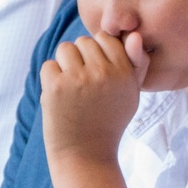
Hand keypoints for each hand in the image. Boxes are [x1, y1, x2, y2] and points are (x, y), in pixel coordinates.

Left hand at [40, 31, 146, 166]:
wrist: (86, 153)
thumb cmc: (110, 120)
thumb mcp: (133, 92)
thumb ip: (138, 63)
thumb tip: (134, 35)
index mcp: (124, 71)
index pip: (106, 38)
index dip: (98, 51)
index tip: (97, 69)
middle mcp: (104, 72)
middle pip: (84, 41)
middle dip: (81, 57)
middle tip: (84, 81)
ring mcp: (79, 79)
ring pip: (65, 49)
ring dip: (64, 63)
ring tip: (71, 85)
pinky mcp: (56, 87)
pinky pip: (48, 65)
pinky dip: (50, 77)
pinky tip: (59, 94)